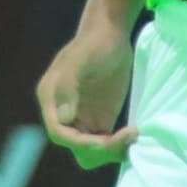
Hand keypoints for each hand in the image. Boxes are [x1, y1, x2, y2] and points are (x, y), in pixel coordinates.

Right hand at [38, 23, 138, 168]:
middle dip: (98, 149)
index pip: (59, 133)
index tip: (104, 140)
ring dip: (110, 151)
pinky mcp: (101, 121)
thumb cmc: (94, 43)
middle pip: (76, 147)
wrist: (111, 35)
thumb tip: (65, 118)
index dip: (79, 143)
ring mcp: (83, 119)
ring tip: (132, 136)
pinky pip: (106, 144)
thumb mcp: (81, 60)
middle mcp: (64, 114)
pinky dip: (118, 146)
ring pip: (91, 151)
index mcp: (52, 100)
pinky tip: (134, 134)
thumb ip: (69, 86)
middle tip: (126, 137)